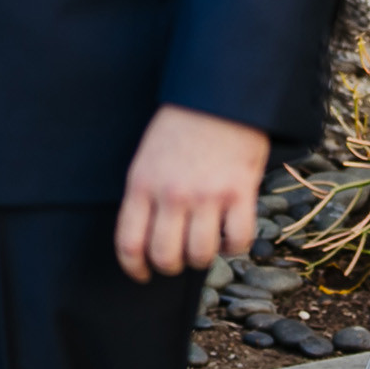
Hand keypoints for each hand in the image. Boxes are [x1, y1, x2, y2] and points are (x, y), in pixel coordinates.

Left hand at [114, 104, 269, 281]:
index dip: (135, 268)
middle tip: (180, 258)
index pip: (129, 244)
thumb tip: (152, 235)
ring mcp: (207, 194)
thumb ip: (147, 195)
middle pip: (165, 256)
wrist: (220, 94)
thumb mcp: (148, 157)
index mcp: (143, 184)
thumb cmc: (182, 125)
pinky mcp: (240, 191)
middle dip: (172, 265)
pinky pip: (238, 239)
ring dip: (204, 257)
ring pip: (201, 254)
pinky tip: (232, 232)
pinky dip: (235, 244)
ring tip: (208, 242)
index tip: (143, 274)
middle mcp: (172, 194)